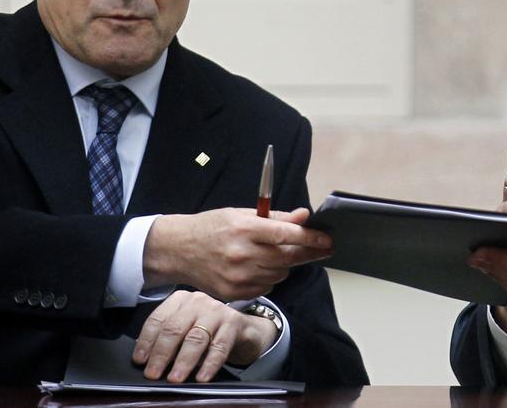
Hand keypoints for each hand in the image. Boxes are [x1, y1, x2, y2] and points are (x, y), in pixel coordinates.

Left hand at [132, 290, 279, 382]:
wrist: (243, 330)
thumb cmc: (207, 331)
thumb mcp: (185, 328)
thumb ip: (169, 338)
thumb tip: (147, 361)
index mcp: (180, 300)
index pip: (158, 320)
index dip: (146, 341)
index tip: (140, 361)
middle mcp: (197, 301)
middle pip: (174, 328)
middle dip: (161, 354)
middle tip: (153, 373)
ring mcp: (217, 310)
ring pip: (195, 338)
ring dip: (183, 361)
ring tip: (175, 378)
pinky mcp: (234, 322)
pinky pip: (219, 346)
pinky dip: (209, 364)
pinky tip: (202, 377)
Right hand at [144, 207, 331, 301]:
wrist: (179, 250)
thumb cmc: (213, 228)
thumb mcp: (242, 214)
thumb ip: (275, 217)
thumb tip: (304, 216)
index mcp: (244, 229)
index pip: (285, 234)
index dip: (310, 237)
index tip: (327, 239)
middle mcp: (241, 254)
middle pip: (288, 258)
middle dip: (308, 253)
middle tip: (322, 248)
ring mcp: (237, 277)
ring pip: (280, 273)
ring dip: (285, 264)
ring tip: (271, 253)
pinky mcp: (234, 293)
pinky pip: (267, 286)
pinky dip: (270, 277)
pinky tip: (257, 267)